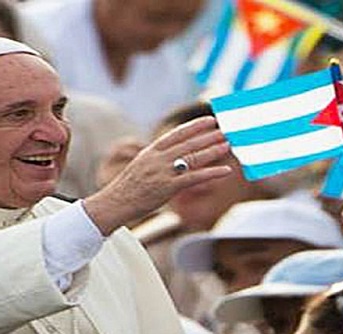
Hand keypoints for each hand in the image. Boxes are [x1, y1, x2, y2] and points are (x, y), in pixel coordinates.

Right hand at [83, 117, 232, 234]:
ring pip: (193, 157)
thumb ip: (157, 160)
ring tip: (228, 145)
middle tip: (225, 130)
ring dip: (213, 150)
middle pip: (188, 143)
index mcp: (151, 151)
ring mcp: (163, 172)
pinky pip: (195, 178)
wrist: (114, 204)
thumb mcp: (141, 167)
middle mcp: (158, 158)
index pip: (176, 134)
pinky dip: (212, 173)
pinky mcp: (168, 187)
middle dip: (208, 136)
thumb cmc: (128, 189)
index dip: (194, 126)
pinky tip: (226, 171)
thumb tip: (174, 156)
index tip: (209, 120)